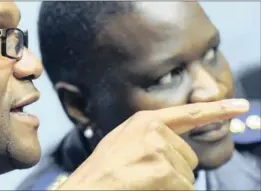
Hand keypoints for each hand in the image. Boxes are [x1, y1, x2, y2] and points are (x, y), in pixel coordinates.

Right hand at [59, 99, 248, 189]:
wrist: (89, 186)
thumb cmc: (104, 168)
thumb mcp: (123, 140)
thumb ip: (150, 134)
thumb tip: (174, 143)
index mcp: (145, 121)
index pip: (189, 113)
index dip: (218, 110)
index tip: (241, 105)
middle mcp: (155, 130)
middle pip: (189, 155)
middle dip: (175, 169)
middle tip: (147, 175)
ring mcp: (160, 149)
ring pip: (187, 174)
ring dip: (171, 183)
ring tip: (144, 182)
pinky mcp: (164, 171)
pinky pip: (184, 188)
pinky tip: (148, 188)